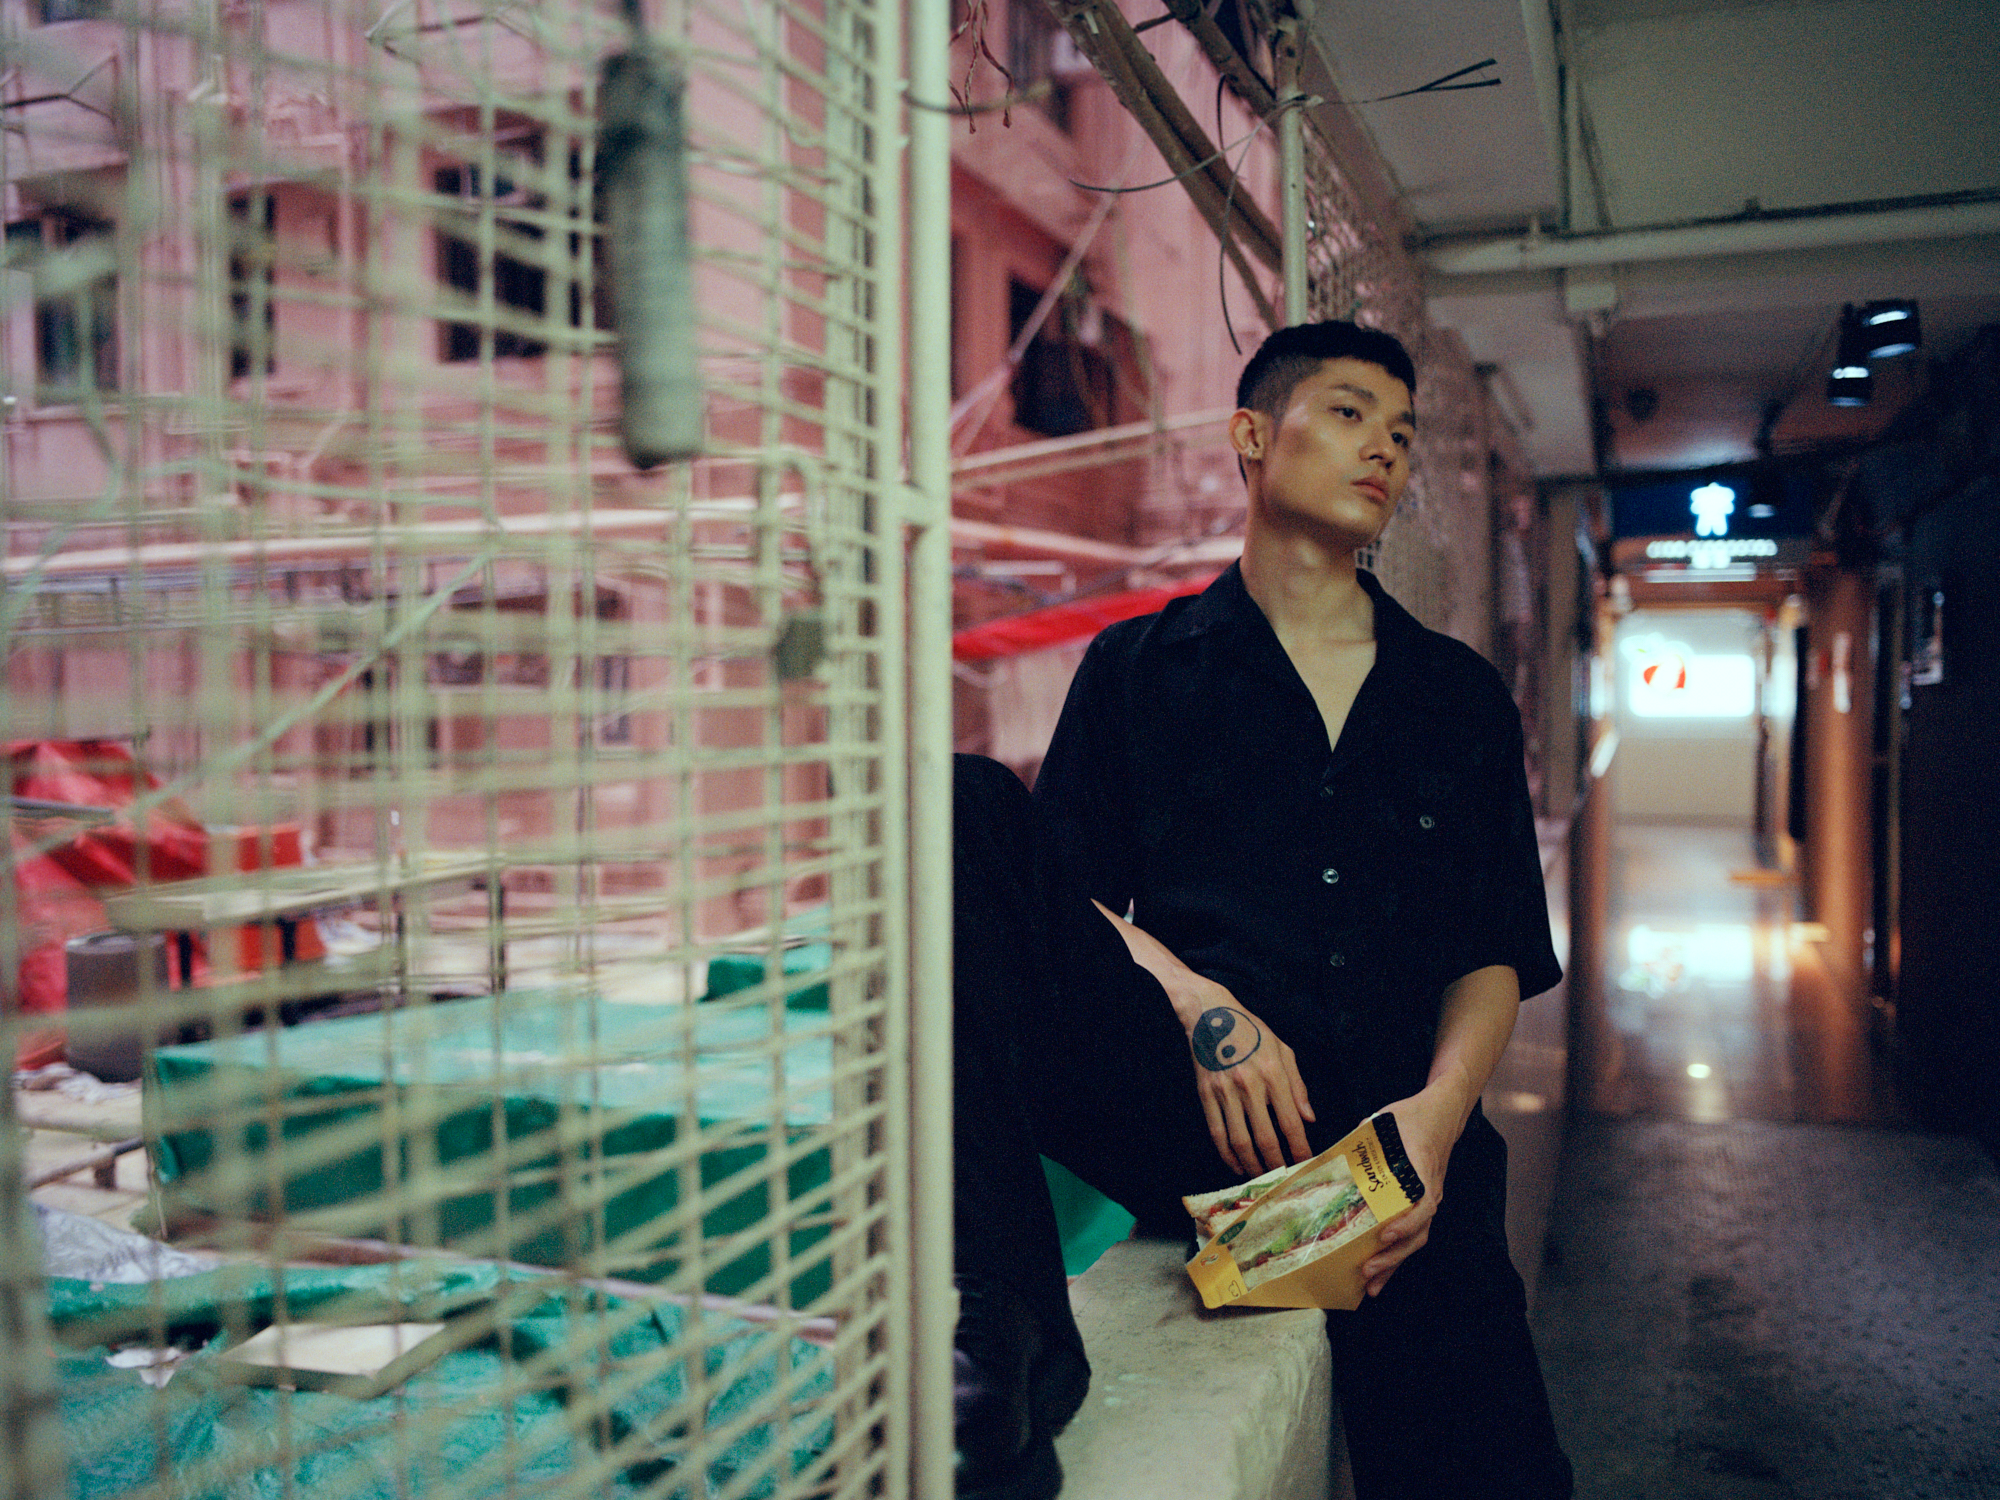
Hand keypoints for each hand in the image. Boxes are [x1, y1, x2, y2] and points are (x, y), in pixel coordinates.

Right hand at [1185, 1002, 1315, 1176]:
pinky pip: (1217, 1132)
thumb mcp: (1282, 1050)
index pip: (1290, 1121)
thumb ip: (1297, 1086)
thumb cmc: (1252, 1031)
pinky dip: (1227, 1155)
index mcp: (1273, 1073)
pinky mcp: (1206, 1094)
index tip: (1306, 1163)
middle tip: (1283, 1179)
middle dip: (1276, 1164)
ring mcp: (1225, 1091)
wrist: (1211, 1015)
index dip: (1299, 1147)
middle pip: (1265, 1137)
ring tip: (1261, 1178)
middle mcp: (1249, 1085)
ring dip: (1252, 1165)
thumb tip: (1309, 1118)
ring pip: (1239, 1141)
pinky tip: (1236, 1165)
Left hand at [1357, 1083, 1458, 1296]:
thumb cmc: (1412, 1117)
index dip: (1405, 1223)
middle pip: (1418, 1233)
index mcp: (1422, 1170)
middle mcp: (1430, 1192)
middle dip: (1393, 1256)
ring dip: (1394, 1264)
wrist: (1441, 1113)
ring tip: (1371, 1285)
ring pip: (1416, 1240)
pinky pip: (1412, 1235)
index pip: (1421, 1204)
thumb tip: (1330, 1154)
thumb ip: (1361, 1136)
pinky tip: (1380, 1273)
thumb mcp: (1386, 1120)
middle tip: (1367, 1271)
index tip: (1385, 1235)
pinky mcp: (1423, 1205)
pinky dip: (1397, 1255)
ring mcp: (1429, 1200)